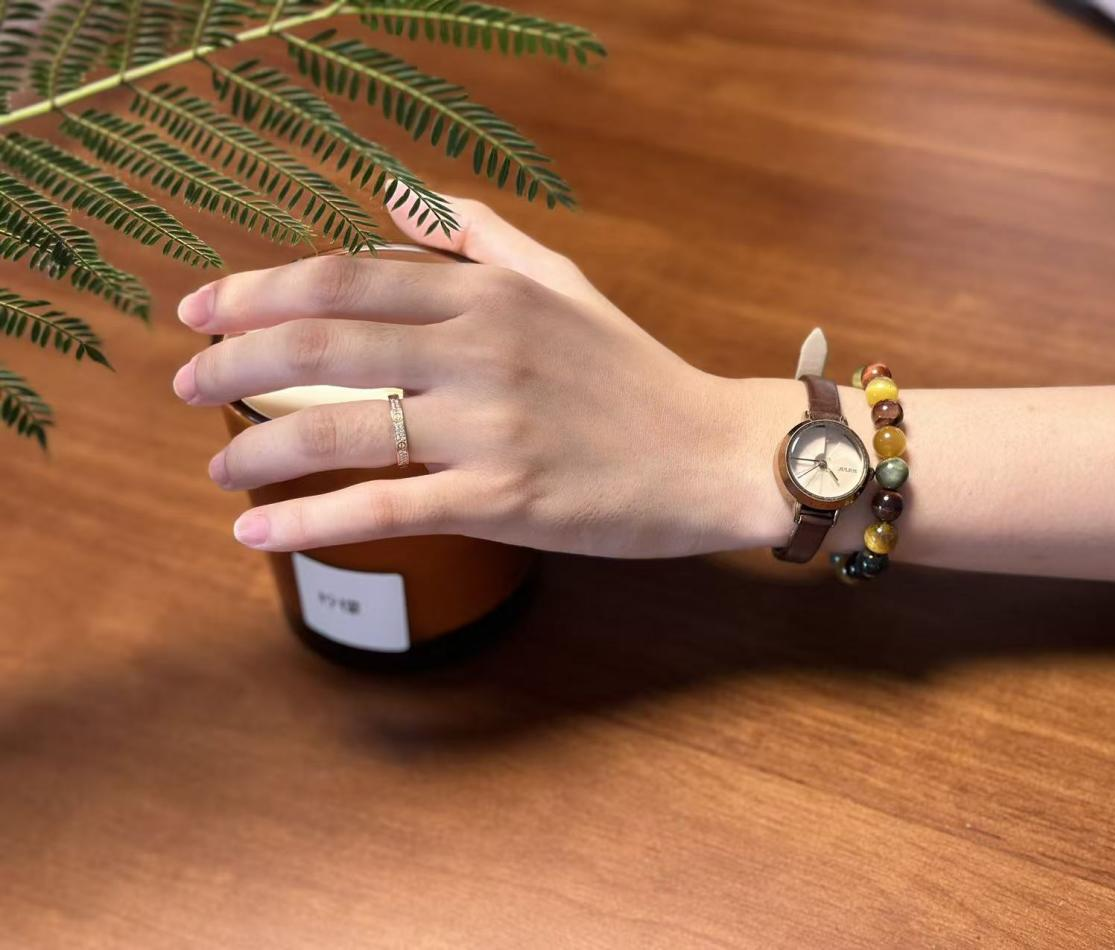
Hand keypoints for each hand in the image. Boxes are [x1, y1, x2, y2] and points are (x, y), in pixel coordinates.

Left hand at [172, 196, 813, 556]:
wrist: (715, 454)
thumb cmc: (636, 374)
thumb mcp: (565, 284)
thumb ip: (481, 236)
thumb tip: (395, 198)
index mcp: (490, 294)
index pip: (347, 276)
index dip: (260, 289)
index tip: (203, 309)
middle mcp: (481, 351)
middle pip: (324, 344)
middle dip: (234, 362)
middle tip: (185, 386)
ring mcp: (490, 428)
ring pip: (341, 429)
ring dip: (259, 445)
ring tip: (217, 464)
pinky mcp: (504, 502)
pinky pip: (387, 508)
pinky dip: (311, 521)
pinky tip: (256, 533)